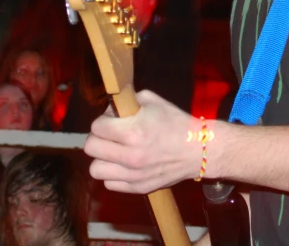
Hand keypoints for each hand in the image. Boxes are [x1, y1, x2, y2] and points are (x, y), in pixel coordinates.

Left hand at [84, 90, 204, 193]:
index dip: (102, 121)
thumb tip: (111, 108)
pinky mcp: (138, 188)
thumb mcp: (153, 101)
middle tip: (109, 135)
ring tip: (114, 151)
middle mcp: (131, 155)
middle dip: (98, 138)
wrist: (198, 149)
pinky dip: (113, 174)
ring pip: (95, 169)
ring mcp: (133, 175)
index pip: (96, 127)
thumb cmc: (176, 122)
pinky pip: (109, 183)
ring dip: (102, 158)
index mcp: (134, 131)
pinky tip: (124, 164)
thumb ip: (129, 101)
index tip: (111, 120)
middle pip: (91, 148)